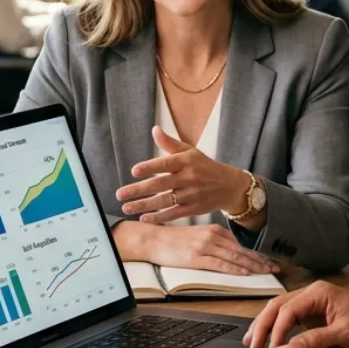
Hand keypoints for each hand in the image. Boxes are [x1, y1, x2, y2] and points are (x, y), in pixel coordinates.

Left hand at [116, 126, 249, 223]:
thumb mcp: (189, 151)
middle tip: (120, 194)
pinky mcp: (194, 209)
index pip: (165, 164)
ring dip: (144, 205)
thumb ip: (170, 143)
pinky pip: (173, 214)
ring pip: (164, 201)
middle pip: (160, 185)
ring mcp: (191, 194)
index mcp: (186, 161)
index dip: (150, 167)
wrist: (228, 185)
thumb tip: (154, 130)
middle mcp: (189, 177)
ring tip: (126, 207)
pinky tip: (143, 218)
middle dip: (139, 190)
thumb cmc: (204, 166)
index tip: (134, 171)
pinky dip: (158, 217)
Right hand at [127, 222, 278, 275]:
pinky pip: (219, 264)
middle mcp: (213, 236)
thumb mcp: (199, 235)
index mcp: (215, 230)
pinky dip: (233, 268)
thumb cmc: (175, 240)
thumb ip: (216, 240)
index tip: (273, 257)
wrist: (154, 239)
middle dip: (261, 259)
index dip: (259, 251)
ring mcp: (205, 246)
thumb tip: (233, 250)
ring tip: (267, 271)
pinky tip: (244, 272)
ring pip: (235, 256)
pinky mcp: (196, 257)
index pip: (242, 242)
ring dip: (253, 265)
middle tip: (277, 266)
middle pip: (243, 250)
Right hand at [242, 280, 348, 347]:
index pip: (288, 309)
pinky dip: (275, 329)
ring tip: (251, 342)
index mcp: (318, 293)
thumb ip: (318, 339)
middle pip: (277, 306)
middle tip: (251, 346)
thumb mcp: (345, 332)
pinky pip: (288, 319)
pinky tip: (267, 341)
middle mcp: (310, 294)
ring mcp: (309, 303)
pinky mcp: (310, 313)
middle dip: (262, 325)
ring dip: (265, 326)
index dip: (276, 329)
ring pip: (279, 311)